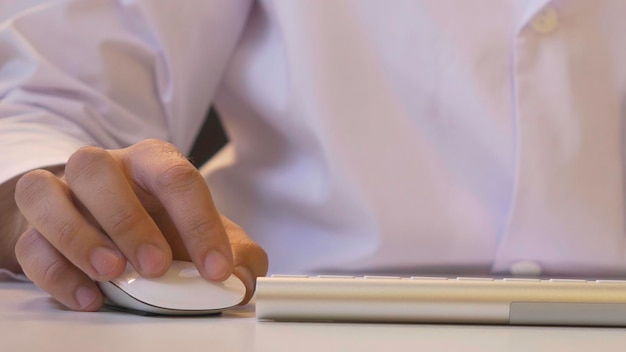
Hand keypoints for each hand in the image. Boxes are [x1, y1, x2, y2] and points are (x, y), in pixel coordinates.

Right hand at [13, 139, 267, 310]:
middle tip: (156, 266)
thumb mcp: (202, 231)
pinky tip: (90, 296)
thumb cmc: (161, 221)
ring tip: (114, 273)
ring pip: (45, 195)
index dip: (199, 223)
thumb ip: (233, 251)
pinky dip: (57, 273)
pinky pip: (30, 245)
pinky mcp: (34, 230)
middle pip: (97, 170)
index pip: (176, 177)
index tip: (216, 269)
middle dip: (127, 220)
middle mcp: (103, 169)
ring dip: (79, 237)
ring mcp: (62, 195)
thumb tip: (244, 277)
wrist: (109, 221)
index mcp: (150, 160)